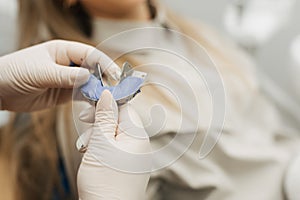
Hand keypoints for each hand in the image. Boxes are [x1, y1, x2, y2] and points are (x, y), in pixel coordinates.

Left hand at [0, 40, 120, 111]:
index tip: (115, 75)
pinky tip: (96, 107)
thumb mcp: (40, 73)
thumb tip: (88, 77)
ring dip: (99, 92)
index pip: (90, 54)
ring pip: (90, 84)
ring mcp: (68, 79)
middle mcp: (68, 64)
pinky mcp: (65, 94)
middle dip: (106, 79)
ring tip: (108, 101)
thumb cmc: (13, 73)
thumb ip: (65, 76)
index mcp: (63, 50)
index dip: (104, 63)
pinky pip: (82, 96)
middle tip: (116, 92)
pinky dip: (90, 101)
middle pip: (94, 69)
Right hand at [77, 90, 151, 199]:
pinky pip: (114, 149)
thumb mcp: (101, 143)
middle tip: (87, 133)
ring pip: (114, 136)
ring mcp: (134, 156)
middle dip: (100, 125)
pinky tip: (93, 157)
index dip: (107, 105)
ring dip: (98, 138)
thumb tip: (107, 94)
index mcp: (138, 136)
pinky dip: (102, 150)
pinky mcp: (126, 166)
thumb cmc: (104, 182)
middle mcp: (140, 145)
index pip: (125, 108)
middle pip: (119, 121)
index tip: (90, 108)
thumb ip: (105, 117)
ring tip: (88, 150)